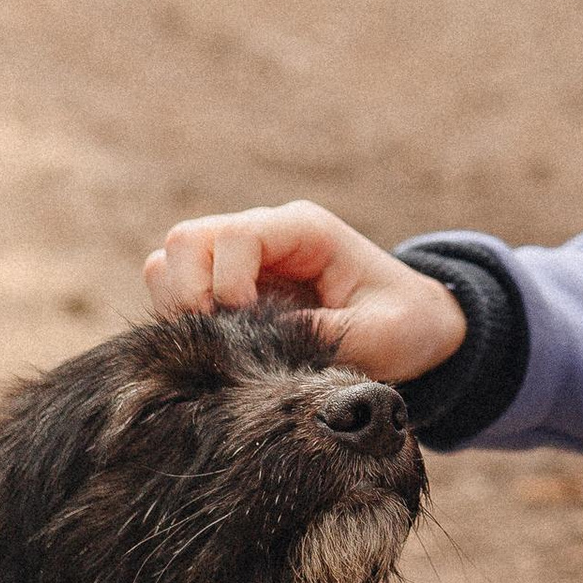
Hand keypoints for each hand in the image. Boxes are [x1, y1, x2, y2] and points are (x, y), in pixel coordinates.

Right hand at [144, 199, 465, 384]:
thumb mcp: (384, 333)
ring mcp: (240, 262)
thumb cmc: (406, 323)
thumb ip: (329, 335)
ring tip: (217, 346)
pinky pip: (175, 295)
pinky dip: (180, 324)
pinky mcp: (227, 291)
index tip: (247, 325)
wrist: (414, 326)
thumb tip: (264, 346)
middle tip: (219, 340)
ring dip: (178, 308)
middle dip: (188, 294)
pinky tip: (217, 351)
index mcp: (303, 231)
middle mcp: (264, 237)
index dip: (227, 282)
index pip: (233, 236)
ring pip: (168, 265)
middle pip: (185, 241)